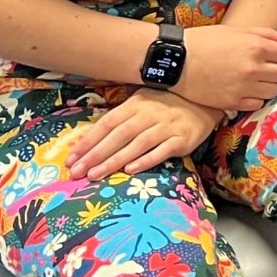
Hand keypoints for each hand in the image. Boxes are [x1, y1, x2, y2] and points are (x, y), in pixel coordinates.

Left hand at [65, 88, 218, 181]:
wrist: (205, 101)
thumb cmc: (167, 105)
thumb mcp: (143, 103)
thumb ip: (121, 119)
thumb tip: (89, 137)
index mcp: (136, 104)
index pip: (107, 123)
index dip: (89, 140)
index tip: (71, 158)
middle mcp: (149, 114)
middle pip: (118, 135)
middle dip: (95, 154)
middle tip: (76, 171)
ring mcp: (166, 126)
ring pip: (136, 144)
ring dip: (114, 160)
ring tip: (95, 175)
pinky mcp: (182, 139)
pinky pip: (161, 150)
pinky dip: (145, 160)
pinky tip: (130, 170)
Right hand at [175, 21, 276, 113]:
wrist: (177, 61)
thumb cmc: (205, 42)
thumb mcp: (236, 30)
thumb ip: (267, 34)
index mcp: (256, 46)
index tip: (273, 56)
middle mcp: (253, 68)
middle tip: (264, 68)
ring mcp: (244, 87)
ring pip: (273, 91)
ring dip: (267, 86)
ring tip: (253, 80)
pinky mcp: (232, 103)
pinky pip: (257, 104)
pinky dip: (254, 98)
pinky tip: (243, 90)